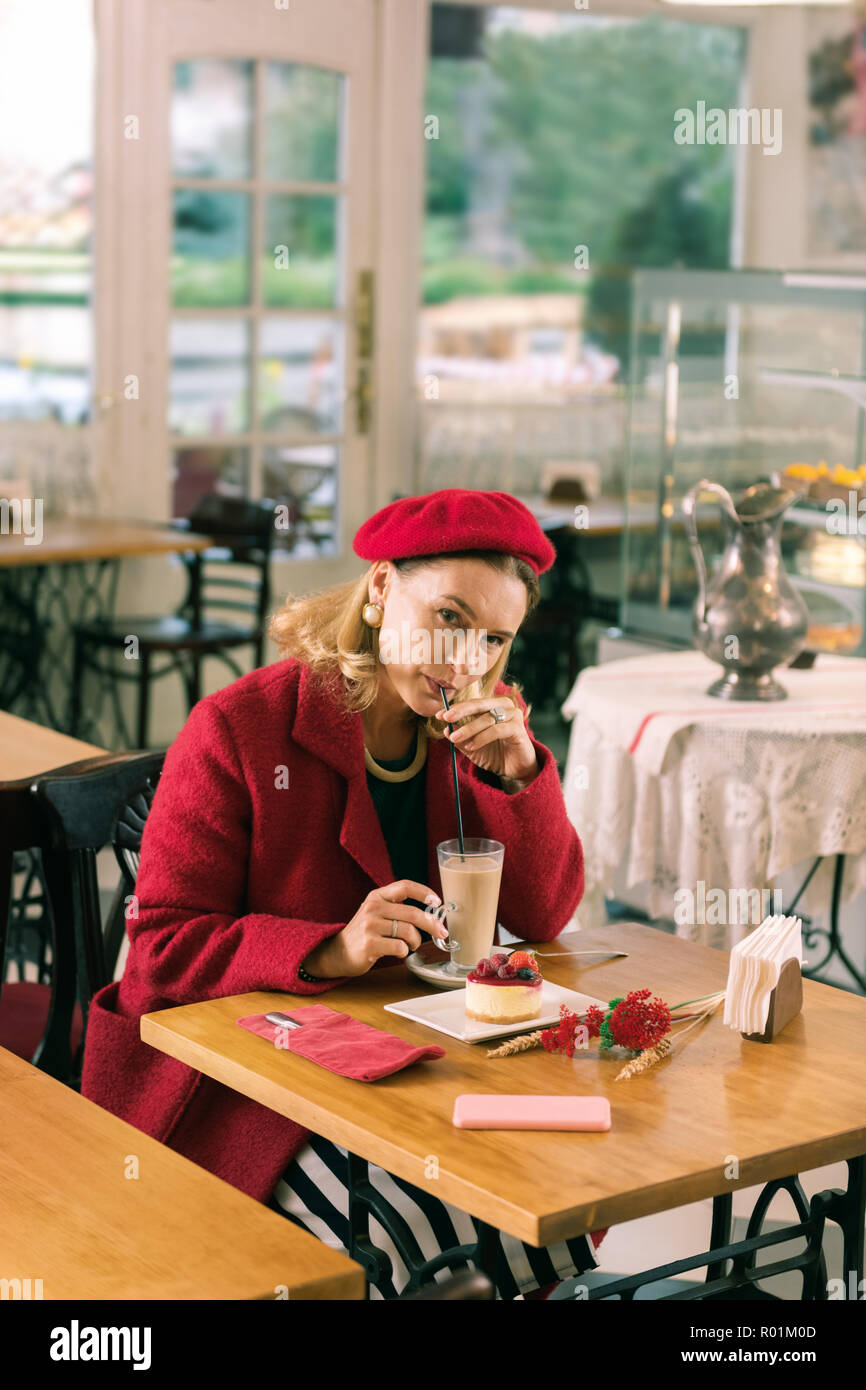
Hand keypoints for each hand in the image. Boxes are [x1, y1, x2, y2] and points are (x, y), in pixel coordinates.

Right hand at [303, 880, 445, 978]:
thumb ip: (397, 908)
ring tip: (411, 945)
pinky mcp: (369, 944)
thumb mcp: (376, 912)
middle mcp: (373, 907)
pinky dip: (404, 951)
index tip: (437, 901)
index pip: (405, 886)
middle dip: (432, 924)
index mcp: (377, 896)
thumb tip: (431, 912)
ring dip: (416, 941)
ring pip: (408, 931)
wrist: (337, 952)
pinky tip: (397, 952)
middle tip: (442, 932)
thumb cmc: (365, 933)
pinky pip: (400, 947)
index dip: (424, 892)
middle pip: (413, 913)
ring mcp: (370, 926)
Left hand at [436, 695, 538, 783]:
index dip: (456, 708)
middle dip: (461, 711)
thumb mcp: (472, 746)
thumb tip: (445, 729)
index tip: (439, 715)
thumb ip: (460, 738)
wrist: (515, 770)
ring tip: (455, 738)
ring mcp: (514, 716)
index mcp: (493, 705)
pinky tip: (471, 746)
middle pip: (480, 704)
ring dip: (468, 729)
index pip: (472, 703)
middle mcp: (505, 706)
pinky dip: (481, 738)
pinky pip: (496, 731)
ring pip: (487, 719)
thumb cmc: (495, 754)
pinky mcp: (518, 729)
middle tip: (446, 718)